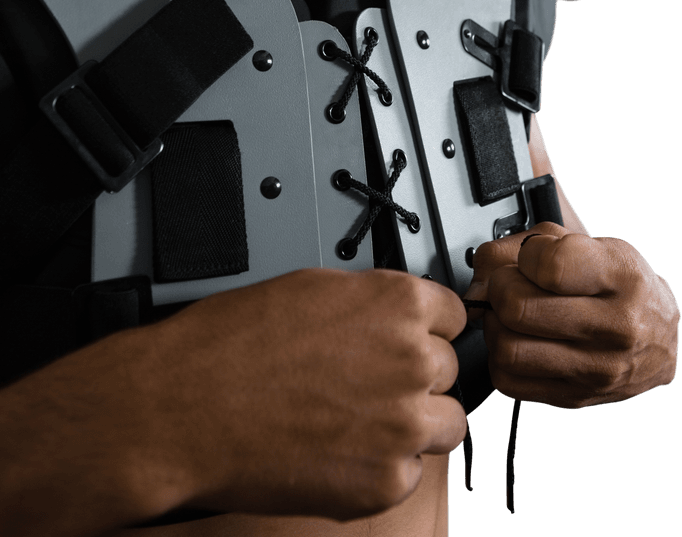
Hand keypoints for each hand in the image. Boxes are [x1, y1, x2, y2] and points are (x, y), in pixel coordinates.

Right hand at [145, 268, 467, 519]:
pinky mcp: (386, 481)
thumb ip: (369, 302)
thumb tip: (389, 313)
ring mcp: (404, 424)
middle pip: (448, 369)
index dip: (424, 329)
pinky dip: (382, 467)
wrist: (188, 408)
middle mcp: (413, 360)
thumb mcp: (313, 289)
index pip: (453, 315)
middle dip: (414, 375)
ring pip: (444, 424)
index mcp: (398, 303)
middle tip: (368, 383)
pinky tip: (338, 450)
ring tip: (360, 420)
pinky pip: (410, 472)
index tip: (409, 340)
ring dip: (413, 423)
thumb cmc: (233, 344)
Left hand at [463, 221, 678, 407]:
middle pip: (517, 308)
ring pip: (507, 349)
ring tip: (512, 315)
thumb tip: (480, 280)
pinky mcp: (575, 398)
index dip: (526, 256)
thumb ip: (523, 246)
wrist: (659, 337)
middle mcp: (615, 328)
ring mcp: (596, 369)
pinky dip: (501, 360)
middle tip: (510, 286)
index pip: (549, 266)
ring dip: (496, 326)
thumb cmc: (620, 285)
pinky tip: (520, 342)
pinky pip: (508, 381)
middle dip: (500, 289)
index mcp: (620, 278)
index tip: (531, 259)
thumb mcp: (585, 243)